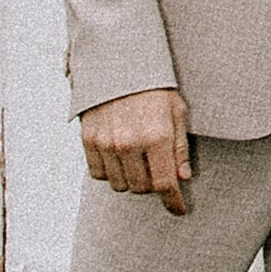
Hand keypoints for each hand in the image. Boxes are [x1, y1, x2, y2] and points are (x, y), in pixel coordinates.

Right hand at [80, 87, 193, 212]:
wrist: (117, 61)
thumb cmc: (153, 86)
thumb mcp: (176, 111)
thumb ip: (179, 147)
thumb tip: (182, 177)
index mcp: (156, 136)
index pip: (164, 184)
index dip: (173, 202)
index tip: (178, 210)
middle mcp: (129, 143)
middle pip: (141, 188)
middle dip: (153, 185)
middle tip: (157, 170)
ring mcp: (106, 143)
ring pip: (119, 185)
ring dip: (131, 180)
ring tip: (138, 161)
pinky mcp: (88, 140)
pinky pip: (98, 174)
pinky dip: (110, 173)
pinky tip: (119, 159)